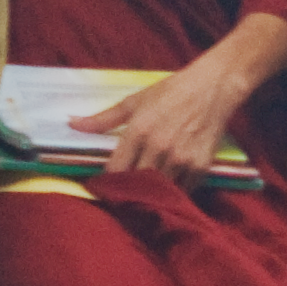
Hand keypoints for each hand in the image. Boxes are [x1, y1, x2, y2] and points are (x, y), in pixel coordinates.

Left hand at [73, 59, 251, 186]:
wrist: (214, 87)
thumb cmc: (172, 91)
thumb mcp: (134, 101)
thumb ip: (103, 119)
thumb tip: (72, 124)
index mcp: (139, 131)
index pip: (115, 170)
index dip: (108, 183)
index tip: (105, 189)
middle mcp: (159, 147)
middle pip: (136, 184)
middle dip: (128, 193)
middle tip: (123, 198)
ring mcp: (181, 158)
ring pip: (159, 190)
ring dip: (151, 195)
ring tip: (144, 197)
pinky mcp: (201, 166)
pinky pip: (183, 190)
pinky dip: (175, 191)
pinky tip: (169, 187)